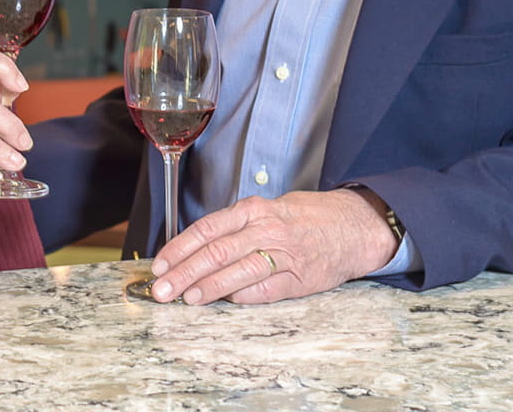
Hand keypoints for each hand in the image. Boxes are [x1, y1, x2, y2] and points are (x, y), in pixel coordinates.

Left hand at [148, 188, 396, 304]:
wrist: (353, 225)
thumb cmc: (304, 217)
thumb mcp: (267, 208)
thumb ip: (236, 226)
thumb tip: (197, 249)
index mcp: (253, 209)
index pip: (207, 228)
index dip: (180, 248)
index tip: (159, 264)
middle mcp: (265, 228)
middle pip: (216, 252)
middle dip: (184, 272)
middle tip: (162, 289)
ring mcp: (282, 254)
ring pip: (237, 272)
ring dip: (208, 288)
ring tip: (185, 298)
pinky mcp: (298, 279)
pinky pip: (263, 290)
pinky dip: (241, 297)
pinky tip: (224, 302)